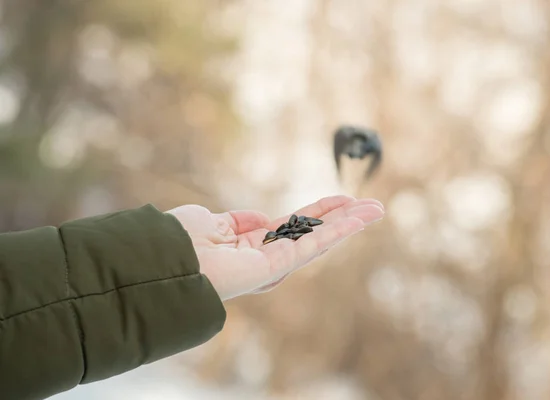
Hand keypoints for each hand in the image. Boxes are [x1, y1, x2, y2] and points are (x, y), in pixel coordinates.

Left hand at [166, 195, 383, 300]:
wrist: (164, 260)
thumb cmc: (179, 243)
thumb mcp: (211, 222)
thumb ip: (238, 220)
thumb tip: (262, 218)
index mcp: (252, 245)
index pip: (294, 227)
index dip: (319, 213)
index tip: (341, 200)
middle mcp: (267, 256)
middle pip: (314, 233)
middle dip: (343, 218)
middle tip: (373, 206)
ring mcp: (273, 263)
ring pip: (320, 240)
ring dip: (349, 224)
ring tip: (376, 209)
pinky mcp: (276, 265)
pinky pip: (312, 245)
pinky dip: (338, 231)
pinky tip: (359, 219)